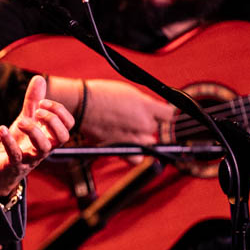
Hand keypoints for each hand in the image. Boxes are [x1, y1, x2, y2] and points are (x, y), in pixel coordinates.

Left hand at [0, 75, 73, 196]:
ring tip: (21, 120)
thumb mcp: (26, 118)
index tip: (41, 103)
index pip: (68, 124)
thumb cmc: (19, 142)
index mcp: (50, 135)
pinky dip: (9, 141)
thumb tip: (39, 78)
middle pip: (63, 137)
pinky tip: (1, 128)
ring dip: (34, 130)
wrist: (2, 167)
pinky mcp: (15, 165)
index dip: (59, 111)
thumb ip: (33, 100)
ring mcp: (31, 157)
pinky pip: (16, 155)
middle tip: (36, 112)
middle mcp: (45, 147)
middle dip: (52, 120)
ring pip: (44, 148)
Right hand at [49, 76, 173, 144]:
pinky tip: (127, 144)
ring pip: (146, 141)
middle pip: (154, 127)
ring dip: (140, 137)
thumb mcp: (129, 92)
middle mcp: (143, 124)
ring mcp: (133, 138)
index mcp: (146, 107)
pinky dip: (134, 153)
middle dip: (146, 123)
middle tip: (131, 117)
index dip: (162, 113)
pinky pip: (136, 157)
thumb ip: (145, 104)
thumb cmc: (101, 95)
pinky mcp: (121, 148)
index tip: (157, 112)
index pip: (168, 114)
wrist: (81, 104)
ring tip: (124, 127)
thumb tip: (154, 112)